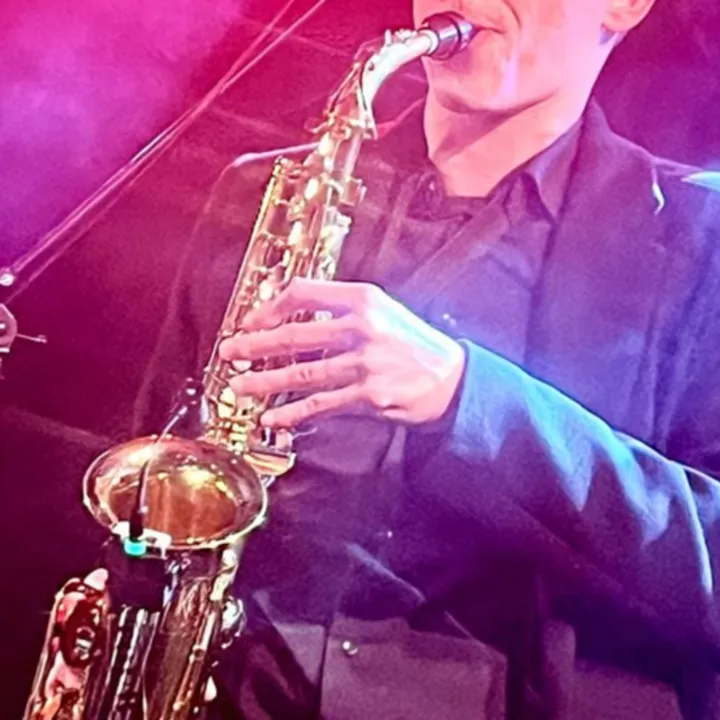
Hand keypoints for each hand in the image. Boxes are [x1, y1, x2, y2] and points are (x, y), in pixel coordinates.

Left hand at [218, 279, 465, 428]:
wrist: (450, 377)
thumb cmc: (412, 343)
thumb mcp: (382, 311)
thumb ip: (341, 310)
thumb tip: (289, 319)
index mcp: (363, 298)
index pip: (304, 293)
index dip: (270, 307)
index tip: (250, 320)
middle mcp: (362, 327)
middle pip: (296, 335)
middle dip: (256, 345)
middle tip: (230, 352)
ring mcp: (365, 363)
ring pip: (303, 373)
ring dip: (265, 381)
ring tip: (239, 386)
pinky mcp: (368, 396)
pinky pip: (321, 404)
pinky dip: (292, 412)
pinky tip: (271, 417)